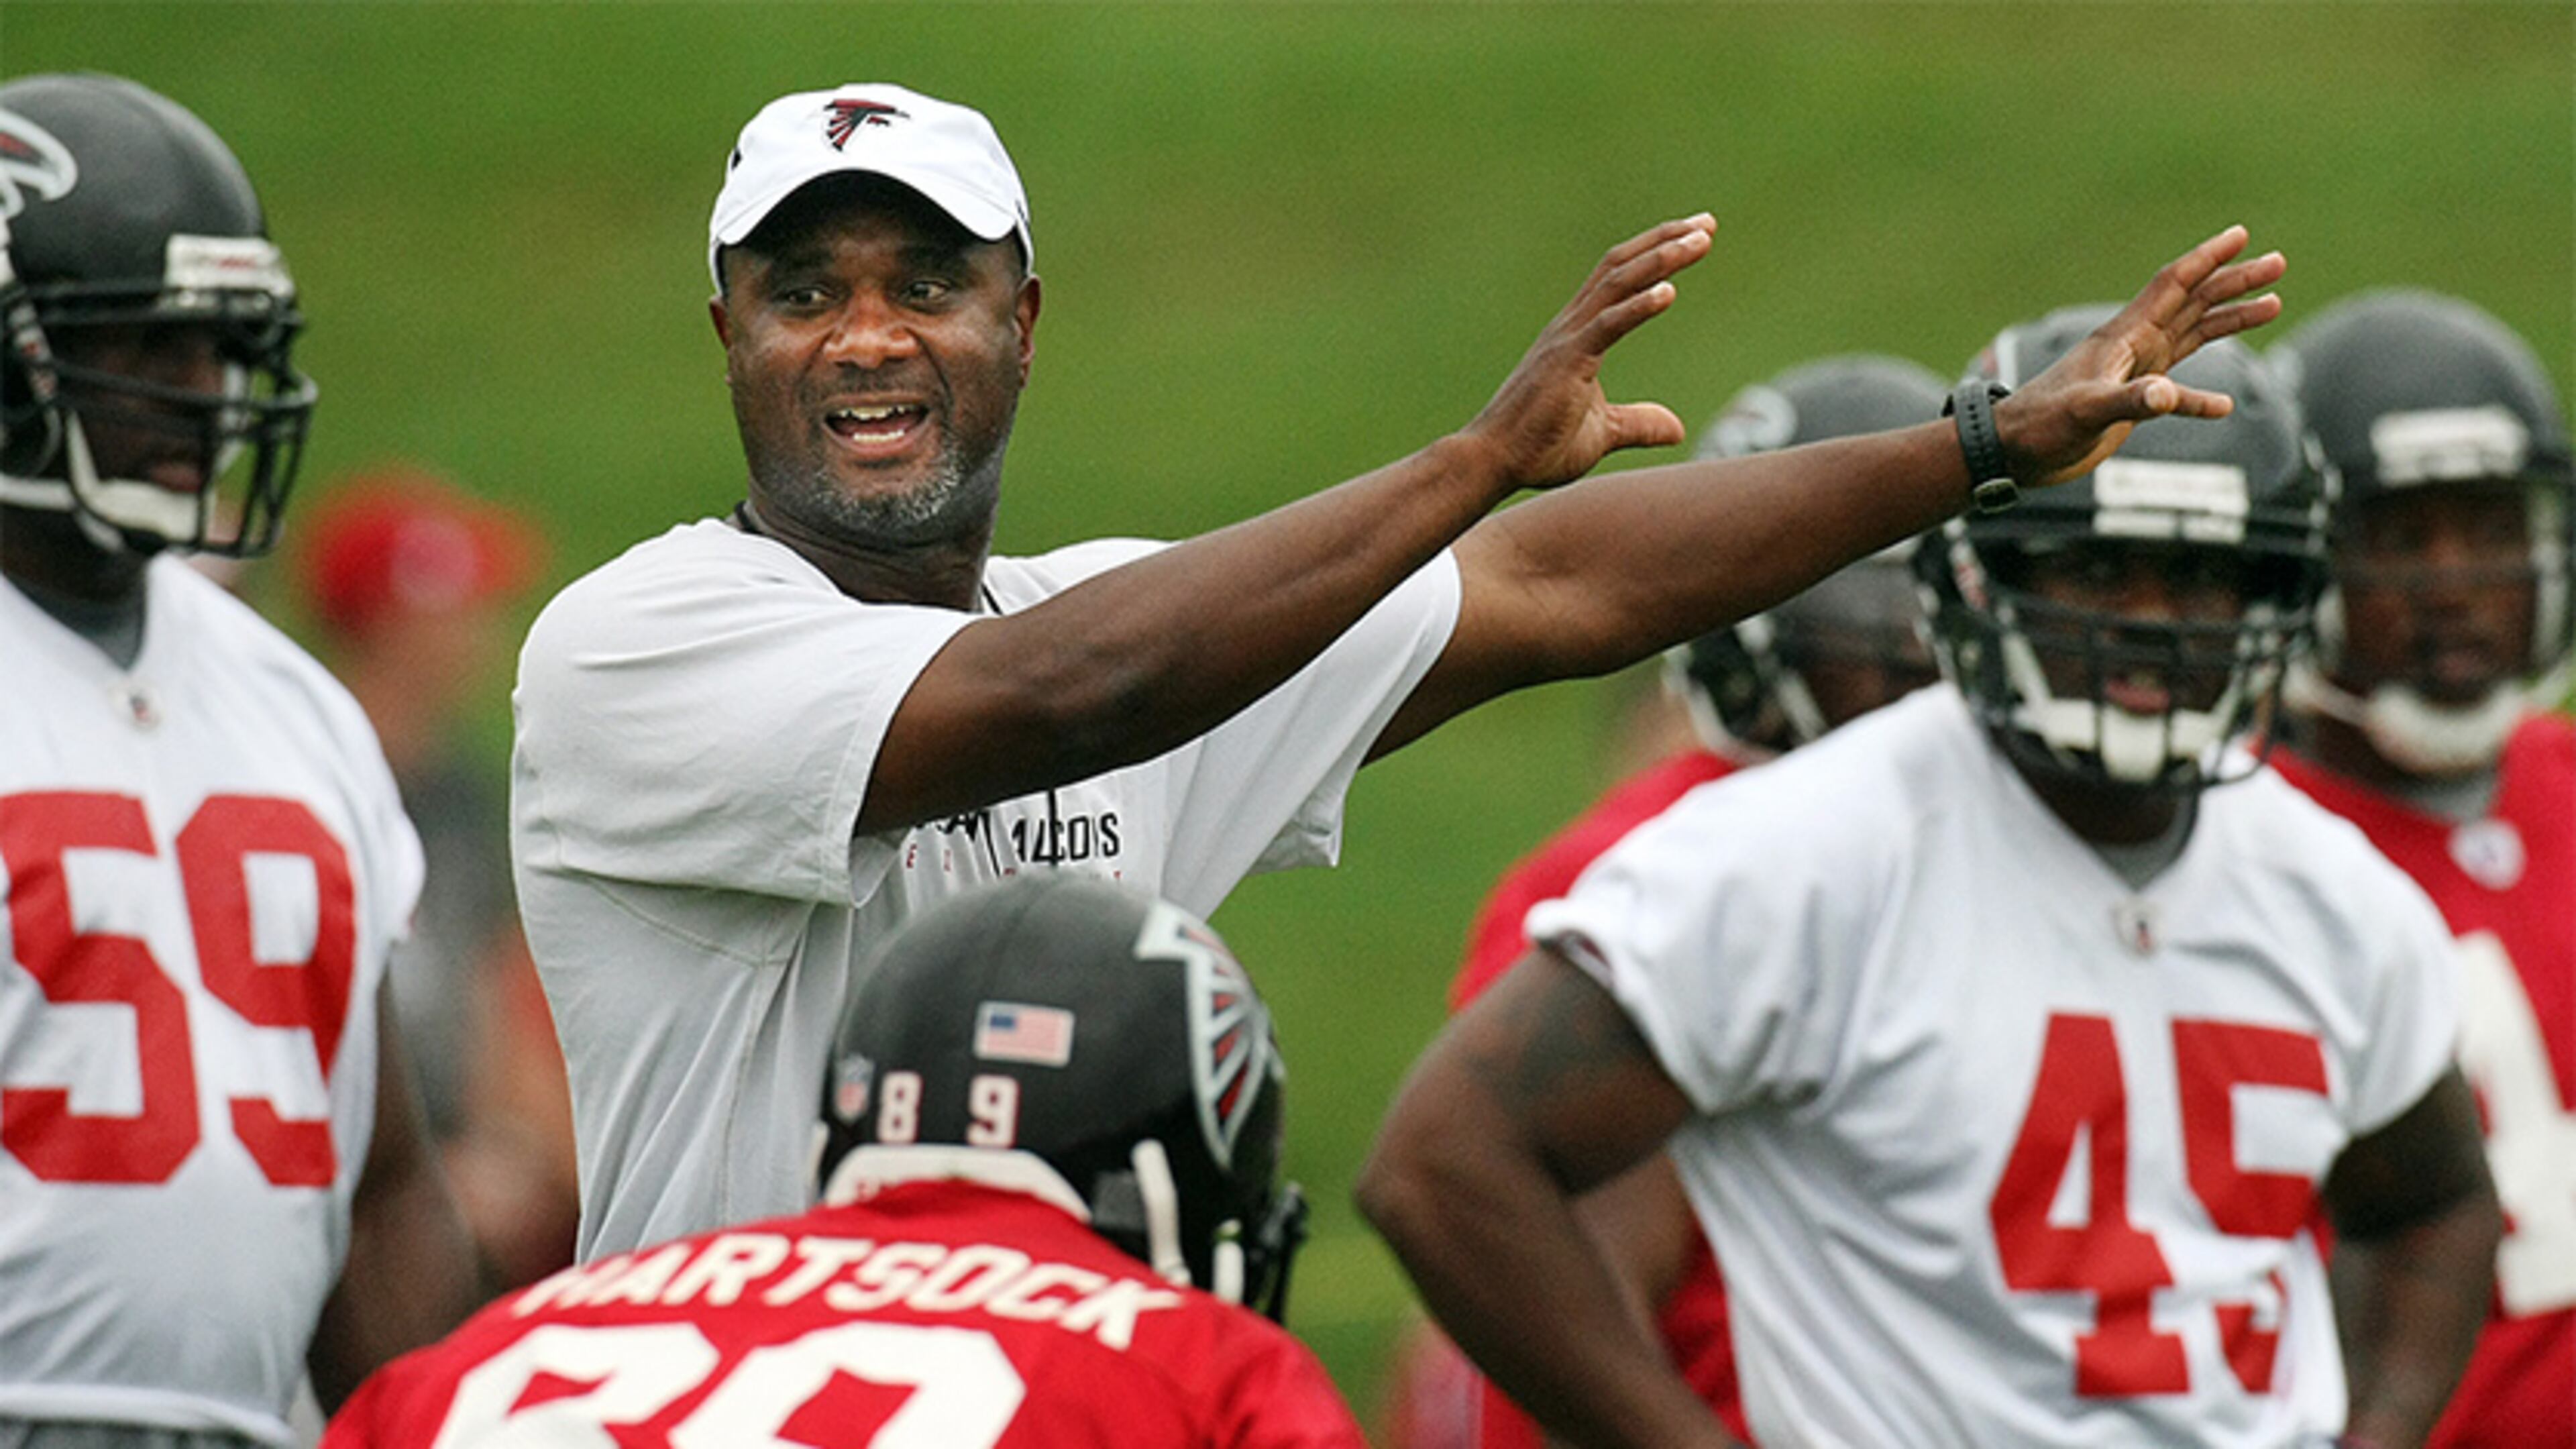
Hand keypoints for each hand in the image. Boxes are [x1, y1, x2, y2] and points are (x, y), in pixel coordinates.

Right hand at [1456, 215, 1715, 492]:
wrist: (1492, 463)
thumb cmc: (1537, 446)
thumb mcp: (1602, 433)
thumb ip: (1638, 423)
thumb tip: (1677, 429)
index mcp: (1577, 335)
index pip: (1619, 279)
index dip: (1656, 253)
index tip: (1695, 235)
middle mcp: (1571, 326)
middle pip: (1621, 267)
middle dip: (1665, 241)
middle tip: (1707, 224)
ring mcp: (1567, 341)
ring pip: (1617, 284)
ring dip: (1661, 259)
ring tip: (1701, 241)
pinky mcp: (1566, 362)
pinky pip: (1607, 325)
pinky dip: (1639, 305)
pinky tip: (1669, 290)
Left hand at [1995, 224, 2286, 487]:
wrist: (2013, 451)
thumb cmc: (2041, 425)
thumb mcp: (2087, 412)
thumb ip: (2130, 402)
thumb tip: (2169, 396)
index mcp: (2123, 336)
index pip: (2173, 284)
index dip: (2207, 258)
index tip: (2241, 235)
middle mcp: (2133, 345)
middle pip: (2194, 300)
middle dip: (2235, 280)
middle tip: (2279, 263)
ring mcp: (2134, 370)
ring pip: (2193, 332)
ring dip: (2231, 317)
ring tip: (2274, 303)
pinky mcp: (2132, 398)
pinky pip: (2179, 385)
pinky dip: (2202, 393)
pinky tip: (2225, 405)